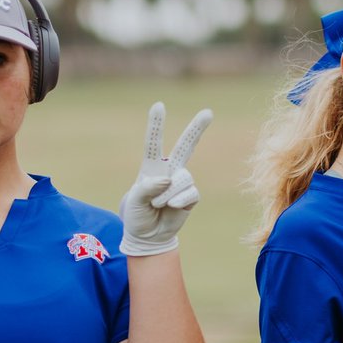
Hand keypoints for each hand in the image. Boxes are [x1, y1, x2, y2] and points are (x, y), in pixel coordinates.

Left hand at [119, 102, 211, 255]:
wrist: (148, 236)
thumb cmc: (137, 215)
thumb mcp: (133, 201)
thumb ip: (147, 187)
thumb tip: (167, 179)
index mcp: (152, 167)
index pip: (154, 143)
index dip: (156, 125)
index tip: (159, 105)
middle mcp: (169, 171)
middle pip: (185, 146)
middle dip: (197, 129)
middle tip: (208, 112)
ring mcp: (182, 183)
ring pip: (183, 178)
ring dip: (168, 194)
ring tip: (157, 205)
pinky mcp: (191, 197)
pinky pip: (191, 193)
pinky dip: (179, 200)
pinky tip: (173, 207)